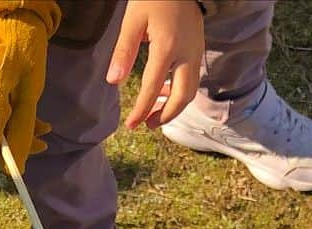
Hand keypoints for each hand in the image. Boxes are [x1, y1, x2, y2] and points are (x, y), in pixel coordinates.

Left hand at [107, 0, 203, 128]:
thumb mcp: (134, 20)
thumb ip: (124, 51)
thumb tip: (113, 81)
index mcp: (167, 47)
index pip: (152, 88)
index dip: (141, 110)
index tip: (131, 125)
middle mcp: (186, 55)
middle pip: (181, 97)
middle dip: (165, 115)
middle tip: (147, 124)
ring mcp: (195, 53)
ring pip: (190, 91)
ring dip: (174, 107)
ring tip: (155, 113)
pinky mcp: (198, 50)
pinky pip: (192, 79)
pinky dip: (179, 92)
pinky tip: (164, 90)